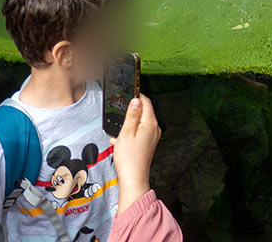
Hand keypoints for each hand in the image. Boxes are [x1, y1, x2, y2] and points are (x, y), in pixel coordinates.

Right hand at [109, 94, 160, 214]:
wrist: (133, 179)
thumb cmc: (129, 159)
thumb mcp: (126, 133)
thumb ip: (131, 115)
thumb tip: (136, 101)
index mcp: (150, 124)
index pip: (146, 103)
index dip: (137, 96)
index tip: (129, 93)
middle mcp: (154, 129)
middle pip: (144, 112)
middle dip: (131, 111)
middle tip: (119, 114)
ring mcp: (152, 137)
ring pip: (139, 123)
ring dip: (127, 124)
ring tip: (117, 133)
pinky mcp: (148, 144)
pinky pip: (138, 133)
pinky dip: (128, 134)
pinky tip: (118, 142)